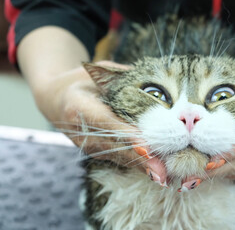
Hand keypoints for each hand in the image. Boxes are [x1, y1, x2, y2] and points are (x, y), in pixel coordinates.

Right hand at [36, 61, 166, 177]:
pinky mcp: (96, 153)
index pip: (106, 123)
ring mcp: (88, 146)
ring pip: (119, 157)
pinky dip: (138, 165)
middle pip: (115, 147)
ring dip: (142, 167)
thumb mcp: (100, 72)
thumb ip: (125, 78)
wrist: (58, 99)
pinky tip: (156, 171)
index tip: (146, 147)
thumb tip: (158, 83)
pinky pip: (119, 159)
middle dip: (140, 159)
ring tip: (163, 175)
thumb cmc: (83, 81)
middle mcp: (82, 132)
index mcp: (79, 107)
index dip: (127, 136)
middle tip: (162, 171)